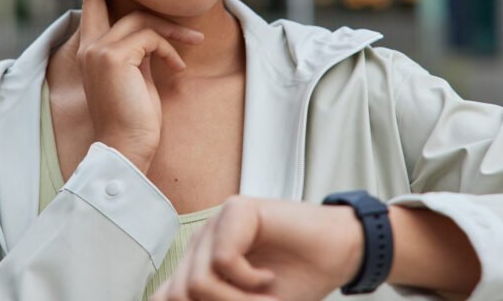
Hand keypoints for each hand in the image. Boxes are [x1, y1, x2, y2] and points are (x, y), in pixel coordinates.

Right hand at [76, 0, 203, 172]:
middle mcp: (88, 48)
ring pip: (140, 19)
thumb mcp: (136, 78)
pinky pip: (151, 37)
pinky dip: (171, 49)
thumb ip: (137, 53)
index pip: (90, 10)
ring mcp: (98, 51)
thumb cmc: (135, 119)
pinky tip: (179, 68)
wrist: (126, 149)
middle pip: (106, 3)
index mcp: (89, 53)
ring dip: (172, 29)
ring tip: (195, 39)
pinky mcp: (114, 57)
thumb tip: (153, 35)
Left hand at [151, 196, 364, 300]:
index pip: (165, 298)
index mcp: (198, 265)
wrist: (338, 255)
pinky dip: (250, 280)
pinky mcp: (237, 210)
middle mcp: (202, 243)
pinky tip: (268, 276)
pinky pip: (223, 260)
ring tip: (264, 296)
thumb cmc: (296, 280)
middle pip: (177, 295)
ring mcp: (217, 224)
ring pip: (197, 282)